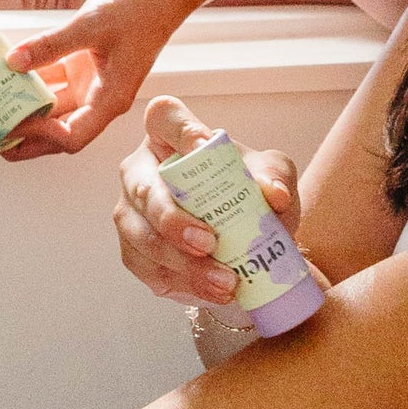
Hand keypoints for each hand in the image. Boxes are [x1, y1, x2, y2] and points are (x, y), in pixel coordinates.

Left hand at [1, 0, 204, 155]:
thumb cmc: (141, 8)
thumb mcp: (90, 25)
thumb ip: (50, 45)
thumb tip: (12, 62)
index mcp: (110, 100)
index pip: (71, 137)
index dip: (39, 136)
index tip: (11, 124)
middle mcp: (101, 99)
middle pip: (59, 132)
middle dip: (25, 137)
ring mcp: (93, 84)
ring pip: (54, 109)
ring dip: (25, 110)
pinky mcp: (87, 67)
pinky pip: (55, 83)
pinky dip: (33, 83)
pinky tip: (8, 76)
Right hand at [114, 96, 300, 304]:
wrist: (249, 241)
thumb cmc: (250, 194)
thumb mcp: (271, 177)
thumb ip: (275, 176)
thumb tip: (274, 193)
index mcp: (171, 136)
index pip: (164, 117)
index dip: (178, 130)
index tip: (203, 147)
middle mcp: (142, 170)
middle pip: (142, 187)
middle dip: (172, 218)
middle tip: (209, 242)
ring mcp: (132, 212)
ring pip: (142, 235)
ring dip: (182, 262)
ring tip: (224, 281)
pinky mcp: (134, 252)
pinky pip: (149, 269)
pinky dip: (184, 283)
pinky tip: (214, 291)